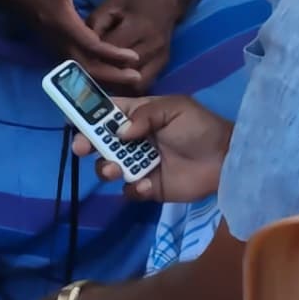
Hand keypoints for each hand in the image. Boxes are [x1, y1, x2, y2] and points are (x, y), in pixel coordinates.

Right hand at [0, 0, 140, 79]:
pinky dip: (93, 70)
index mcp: (62, 24)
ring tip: (126, 77)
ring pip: (81, 68)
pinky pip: (76, 63)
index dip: (113, 54)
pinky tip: (106, 69)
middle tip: (136, 77)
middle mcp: (58, 39)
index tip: (134, 58)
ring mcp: (55, 43)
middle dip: (113, 74)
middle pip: (88, 66)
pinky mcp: (54, 43)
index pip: (92, 45)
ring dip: (104, 75)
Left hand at [78, 0, 206, 96]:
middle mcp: (153, 44)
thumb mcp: (113, 3)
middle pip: (123, 68)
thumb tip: (81, 45)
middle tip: (86, 71)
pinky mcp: (163, 64)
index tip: (80, 55)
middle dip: (102, 72)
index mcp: (139, 25)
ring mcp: (160, 57)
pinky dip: (128, 87)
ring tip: (99, 78)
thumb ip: (96, 23)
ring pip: (133, 82)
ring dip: (115, 83)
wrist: (167, 0)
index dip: (93, 53)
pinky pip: (144, 84)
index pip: (111, 48)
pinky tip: (116, 81)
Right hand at [82, 92, 233, 203]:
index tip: (71, 117)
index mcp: (138, 117)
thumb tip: (120, 132)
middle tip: (81, 147)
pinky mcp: (150, 187)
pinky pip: (131, 191)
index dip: (88, 114)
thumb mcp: (175, 109)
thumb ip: (145, 116)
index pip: (107, 113)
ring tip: (116, 169)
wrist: (226, 160)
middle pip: (100, 142)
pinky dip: (134, 189)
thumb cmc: (201, 128)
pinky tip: (148, 184)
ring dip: (106, 168)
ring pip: (109, 167)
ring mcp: (140, 165)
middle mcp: (134, 141)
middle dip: (86, 143)